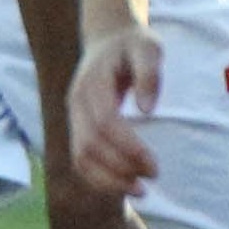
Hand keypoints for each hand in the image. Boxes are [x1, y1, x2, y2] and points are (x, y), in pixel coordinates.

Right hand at [66, 26, 167, 200]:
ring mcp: (73, 116)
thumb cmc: (133, 45)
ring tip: (141, 190)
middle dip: (121, 168)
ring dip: (108, 180)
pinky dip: (99, 179)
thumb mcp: (148, 48)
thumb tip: (147, 109)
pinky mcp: (76, 127)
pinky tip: (124, 185)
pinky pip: (80, 160)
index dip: (128, 148)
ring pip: (80, 158)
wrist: (108, 38)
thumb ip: (148, 73)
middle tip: (153, 176)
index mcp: (92, 82)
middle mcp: (76, 102)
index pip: (105, 123)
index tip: (154, 165)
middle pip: (90, 146)